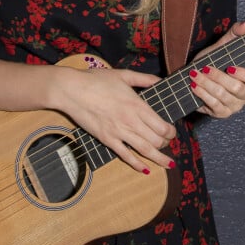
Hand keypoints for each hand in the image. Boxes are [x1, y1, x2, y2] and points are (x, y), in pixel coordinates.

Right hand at [56, 66, 175, 173]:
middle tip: (167, 144)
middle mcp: (131, 121)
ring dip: (159, 159)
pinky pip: (125, 155)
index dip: (171, 132)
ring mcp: (119, 132)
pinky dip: (137, 164)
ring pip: (145, 150)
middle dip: (166, 144)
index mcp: (137, 105)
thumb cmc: (96, 80)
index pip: (162, 125)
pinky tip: (145, 170)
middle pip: (156, 140)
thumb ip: (144, 79)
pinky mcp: (107, 139)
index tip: (172, 132)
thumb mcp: (123, 74)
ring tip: (169, 164)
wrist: (72, 90)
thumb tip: (160, 81)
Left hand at [191, 21, 244, 117]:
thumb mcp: (222, 46)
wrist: (194, 76)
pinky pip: (213, 105)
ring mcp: (234, 106)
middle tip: (205, 68)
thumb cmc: (212, 61)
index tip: (230, 67)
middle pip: (238, 89)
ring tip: (195, 74)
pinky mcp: (221, 113)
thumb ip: (235, 34)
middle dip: (219, 78)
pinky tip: (194, 85)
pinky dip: (202, 94)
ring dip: (207, 84)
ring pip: (223, 97)